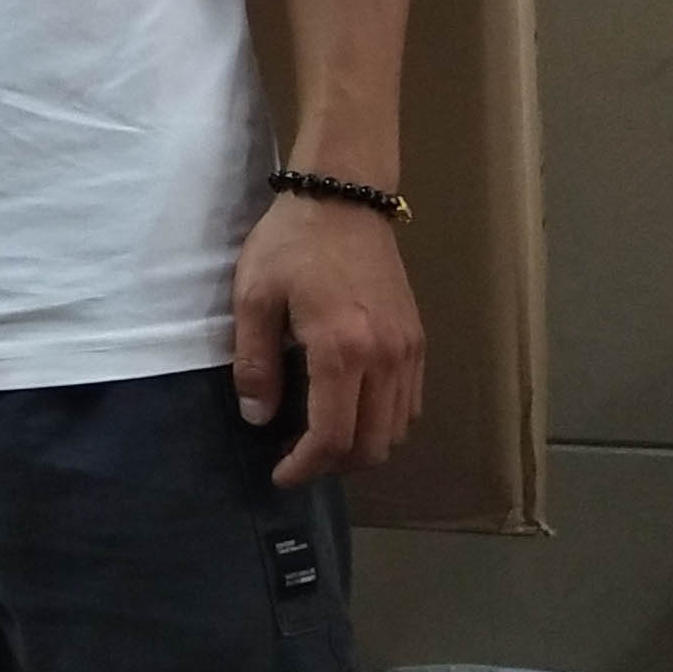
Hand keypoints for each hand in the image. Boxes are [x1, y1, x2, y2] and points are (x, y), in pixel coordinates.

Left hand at [232, 189, 424, 486]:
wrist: (343, 197)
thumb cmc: (291, 243)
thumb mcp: (254, 298)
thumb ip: (255, 364)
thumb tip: (258, 418)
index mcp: (342, 350)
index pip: (333, 436)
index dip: (306, 466)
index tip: (281, 474)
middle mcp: (386, 358)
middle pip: (373, 445)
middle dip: (335, 464)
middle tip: (298, 459)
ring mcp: (409, 351)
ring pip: (398, 429)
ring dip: (362, 446)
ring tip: (322, 437)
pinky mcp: (418, 340)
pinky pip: (411, 403)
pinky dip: (384, 422)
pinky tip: (352, 410)